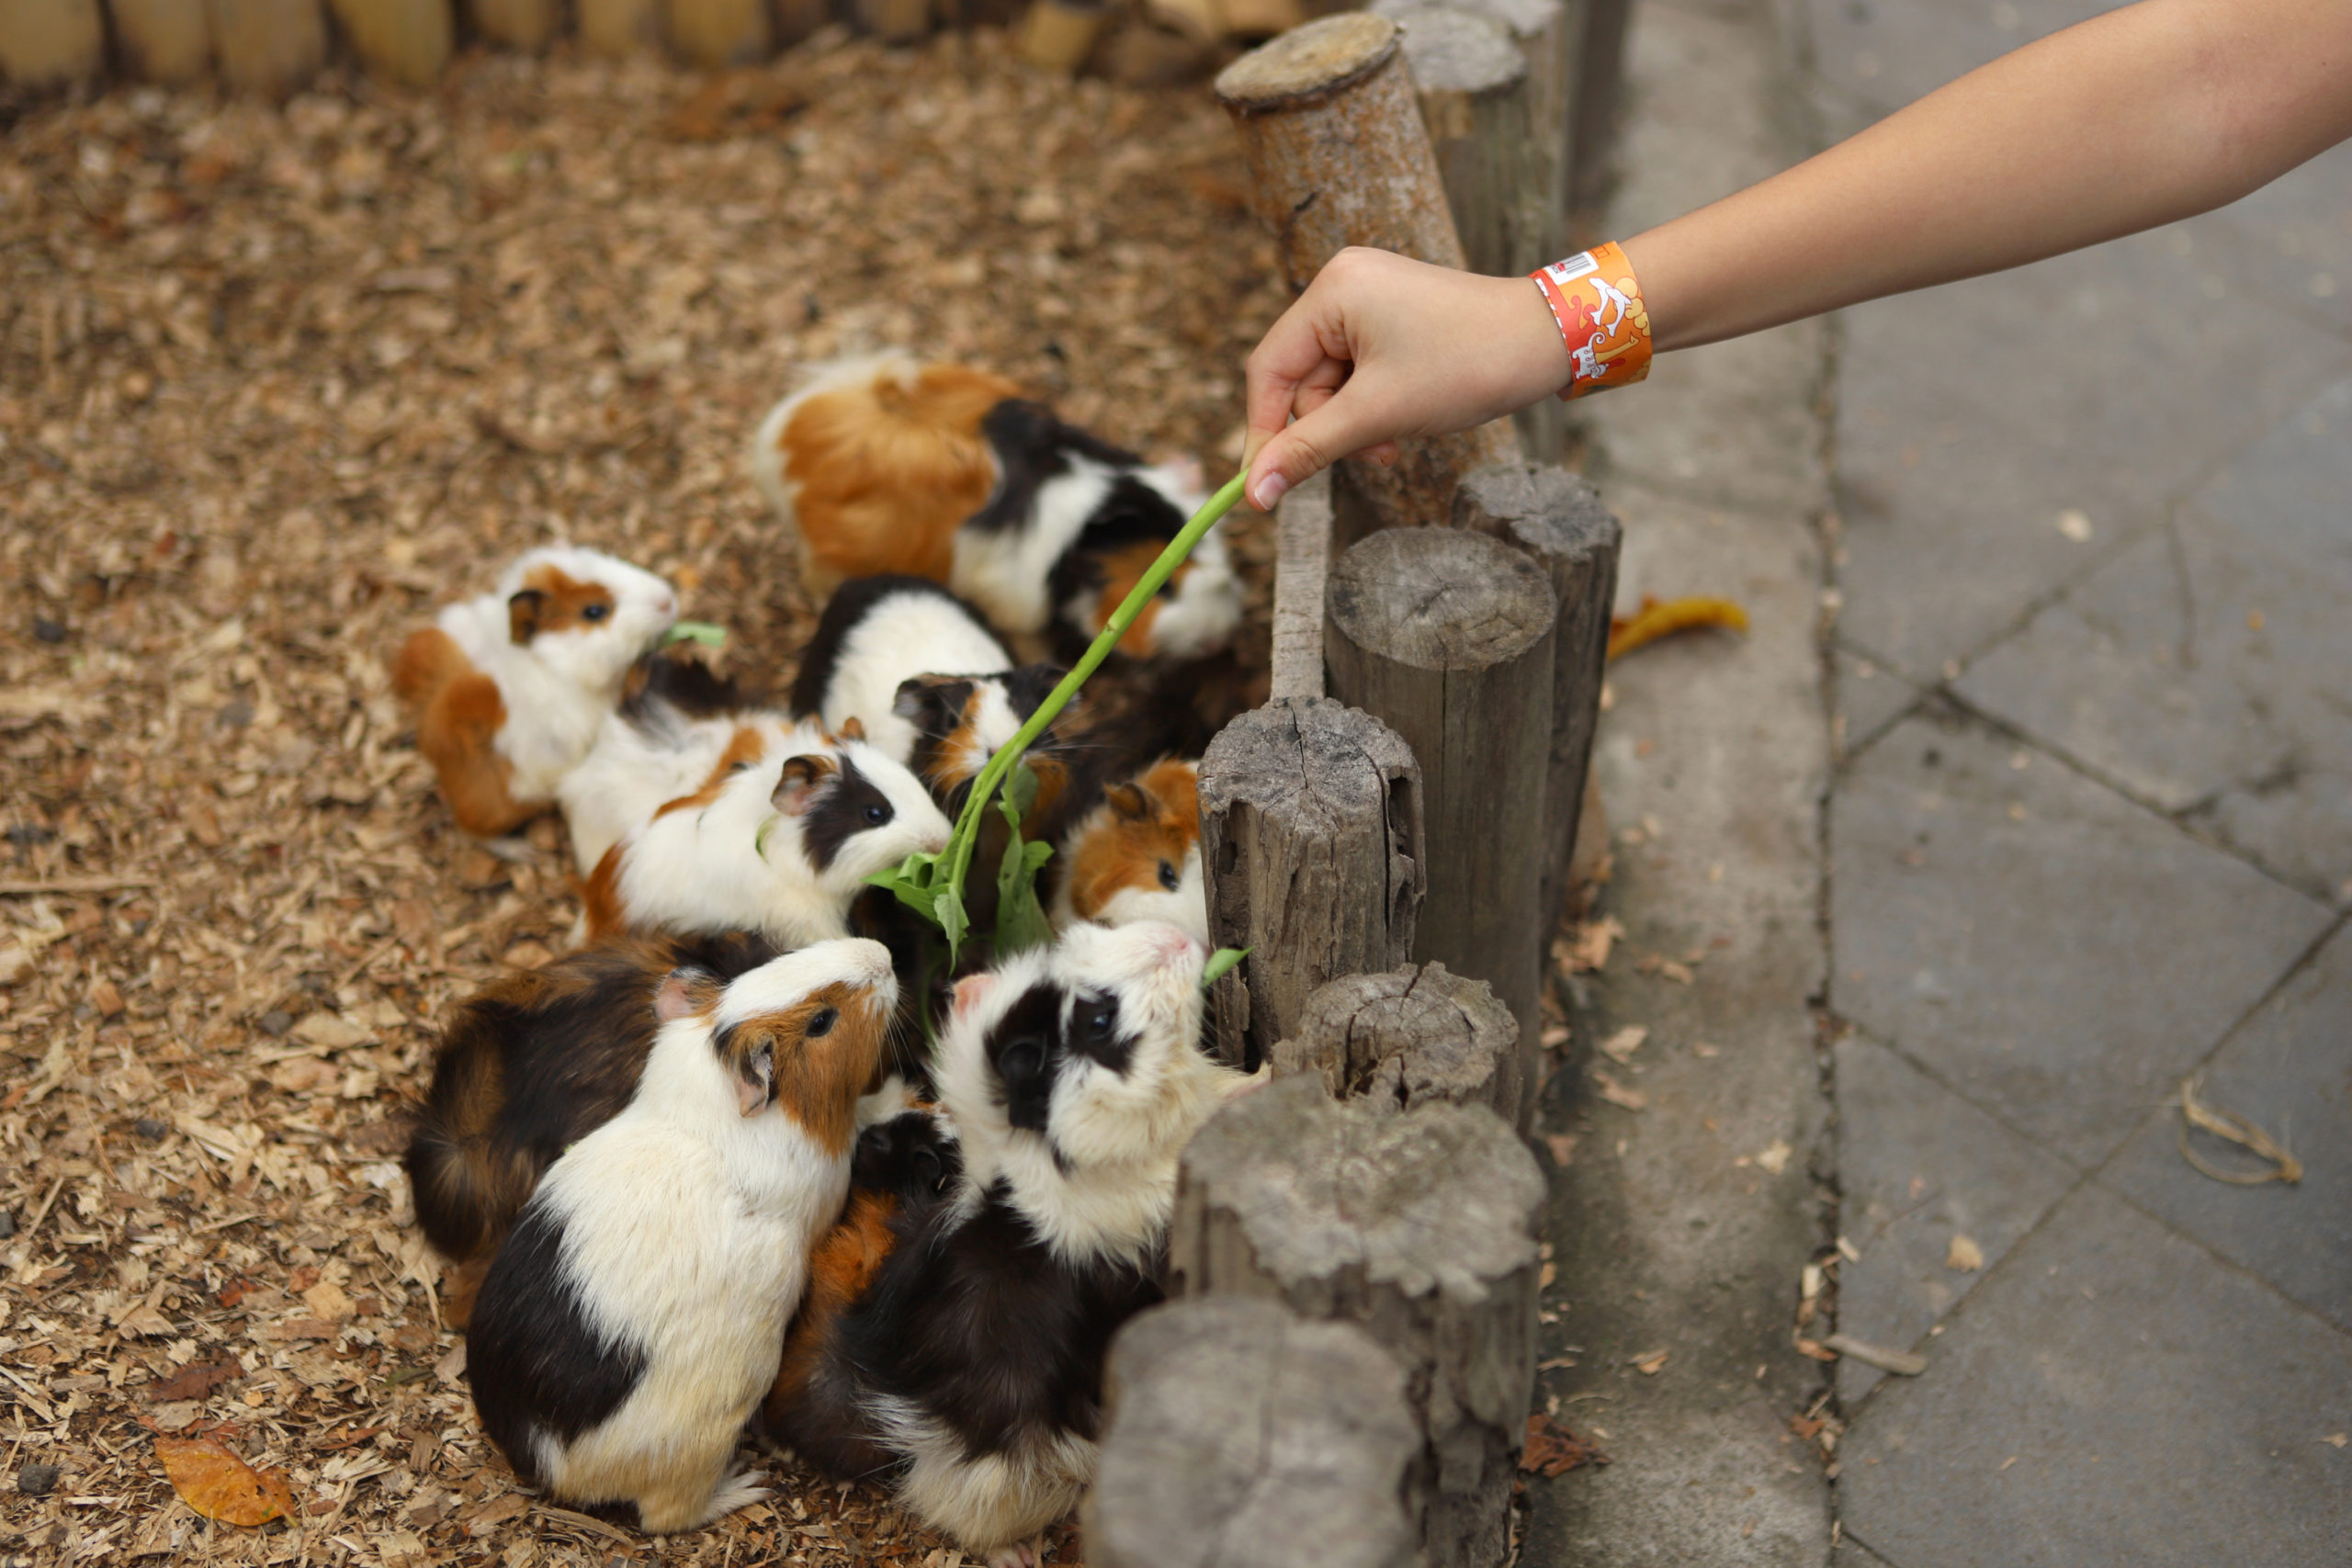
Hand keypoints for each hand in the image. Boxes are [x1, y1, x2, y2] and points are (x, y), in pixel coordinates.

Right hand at [1241, 248, 1570, 510]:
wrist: (1550, 340)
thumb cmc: (1469, 366)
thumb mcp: (1380, 415)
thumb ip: (1309, 451)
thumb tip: (1253, 493)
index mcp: (1331, 290)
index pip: (1269, 370)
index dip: (1264, 433)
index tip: (1261, 489)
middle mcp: (1342, 282)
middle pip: (1301, 378)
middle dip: (1331, 426)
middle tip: (1376, 452)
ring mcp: (1368, 296)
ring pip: (1332, 381)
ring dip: (1356, 421)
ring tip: (1397, 436)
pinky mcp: (1391, 313)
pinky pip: (1358, 371)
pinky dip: (1373, 403)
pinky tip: (1405, 413)